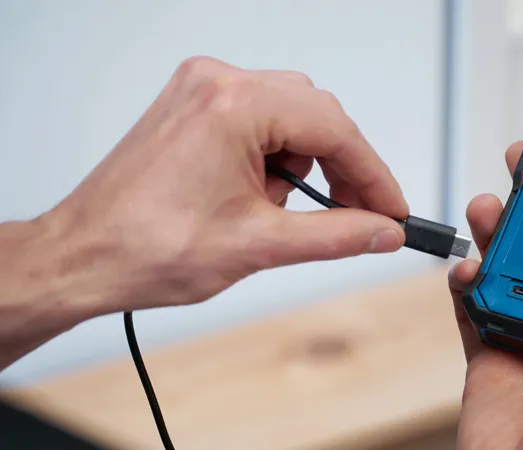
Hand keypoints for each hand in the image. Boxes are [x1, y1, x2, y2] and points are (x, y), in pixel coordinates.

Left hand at [0, 56, 407, 367]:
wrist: (83, 255)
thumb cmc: (148, 248)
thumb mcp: (260, 245)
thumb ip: (336, 234)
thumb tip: (384, 232)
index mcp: (234, 106)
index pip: (335, 130)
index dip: (373, 175)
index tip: (393, 210)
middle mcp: (217, 83)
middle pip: (316, 113)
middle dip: (343, 168)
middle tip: (359, 215)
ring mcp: (201, 88)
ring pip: (290, 113)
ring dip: (305, 161)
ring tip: (281, 209)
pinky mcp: (192, 103)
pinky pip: (258, 115)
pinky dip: (275, 153)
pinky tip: (259, 193)